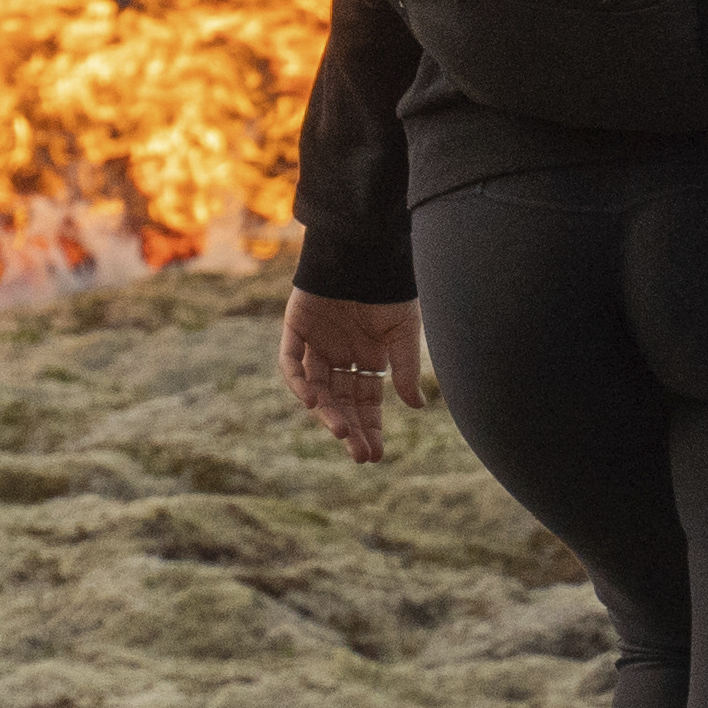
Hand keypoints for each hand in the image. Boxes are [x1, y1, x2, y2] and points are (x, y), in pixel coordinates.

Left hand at [282, 289, 435, 464]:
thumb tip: (416, 407)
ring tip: (342, 432)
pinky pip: (291, 361)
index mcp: (367, 359)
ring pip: (317, 388)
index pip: (365, 402)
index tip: (374, 455)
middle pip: (340, 401)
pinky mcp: (296, 328)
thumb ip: (405, 371)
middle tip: (359, 454)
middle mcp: (340, 356)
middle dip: (350, 428)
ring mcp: (316, 344)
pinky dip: (298, 381)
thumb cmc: (390, 289)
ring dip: (326, 412)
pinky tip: (311, 400)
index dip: (369, 427)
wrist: (366, 252)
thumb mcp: (404, 335)